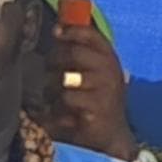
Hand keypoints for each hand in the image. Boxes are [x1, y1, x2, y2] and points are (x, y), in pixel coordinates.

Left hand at [41, 21, 139, 161]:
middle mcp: (110, 70)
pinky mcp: (96, 107)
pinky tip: (64, 114)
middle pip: (73, 54)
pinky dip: (58, 107)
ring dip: (53, 88)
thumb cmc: (96, 99)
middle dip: (55, 61)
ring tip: (55, 98)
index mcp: (109, 58)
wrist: (111, 134)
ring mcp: (105, 89)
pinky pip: (66, 99)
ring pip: (65, 78)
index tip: (56, 32)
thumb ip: (80, 51)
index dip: (71, 30)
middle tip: (50, 71)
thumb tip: (57, 27)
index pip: (91, 35)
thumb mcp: (93, 72)